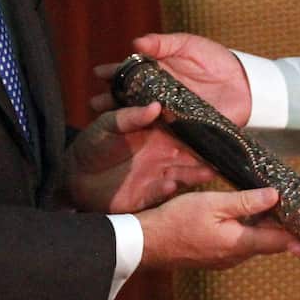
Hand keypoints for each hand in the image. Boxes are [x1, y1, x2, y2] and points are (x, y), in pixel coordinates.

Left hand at [64, 102, 215, 212]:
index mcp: (155, 133)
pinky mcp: (150, 194)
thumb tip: (156, 105)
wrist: (74, 177)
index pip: (182, 129)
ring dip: (197, 172)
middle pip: (191, 152)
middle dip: (208, 152)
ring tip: (210, 170)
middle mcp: (162, 153)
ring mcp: (158, 174)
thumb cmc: (91, 145)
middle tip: (225, 152)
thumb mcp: (108, 125)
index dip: (199, 128)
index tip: (216, 126)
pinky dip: (171, 188)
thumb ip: (130, 116)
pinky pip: (166, 191)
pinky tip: (174, 184)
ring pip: (185, 172)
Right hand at [91, 32, 252, 125]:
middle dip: (110, 101)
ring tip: (105, 122)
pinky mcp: (182, 132)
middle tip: (95, 104)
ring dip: (123, 121)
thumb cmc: (214, 60)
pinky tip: (134, 141)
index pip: (129, 75)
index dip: (114, 74)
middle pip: (128, 100)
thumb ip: (163, 43)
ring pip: (140, 120)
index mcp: (156, 75)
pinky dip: (149, 139)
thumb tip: (137, 42)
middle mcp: (157, 97)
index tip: (99, 73)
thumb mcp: (188, 45)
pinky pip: (162, 136)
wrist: (244, 82)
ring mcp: (168, 116)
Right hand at [137, 187, 294, 268]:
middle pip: (269, 241)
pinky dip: (250, 228)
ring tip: (278, 204)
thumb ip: (246, 201)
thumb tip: (275, 196)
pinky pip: (240, 242)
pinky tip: (249, 212)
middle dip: (284, 225)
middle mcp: (236, 256)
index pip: (280, 241)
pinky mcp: (215, 256)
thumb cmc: (178, 221)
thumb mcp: (213, 203)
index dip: (299, 232)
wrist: (148, 243)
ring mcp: (225, 258)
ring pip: (255, 241)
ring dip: (266, 225)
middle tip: (298, 206)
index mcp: (240, 244)